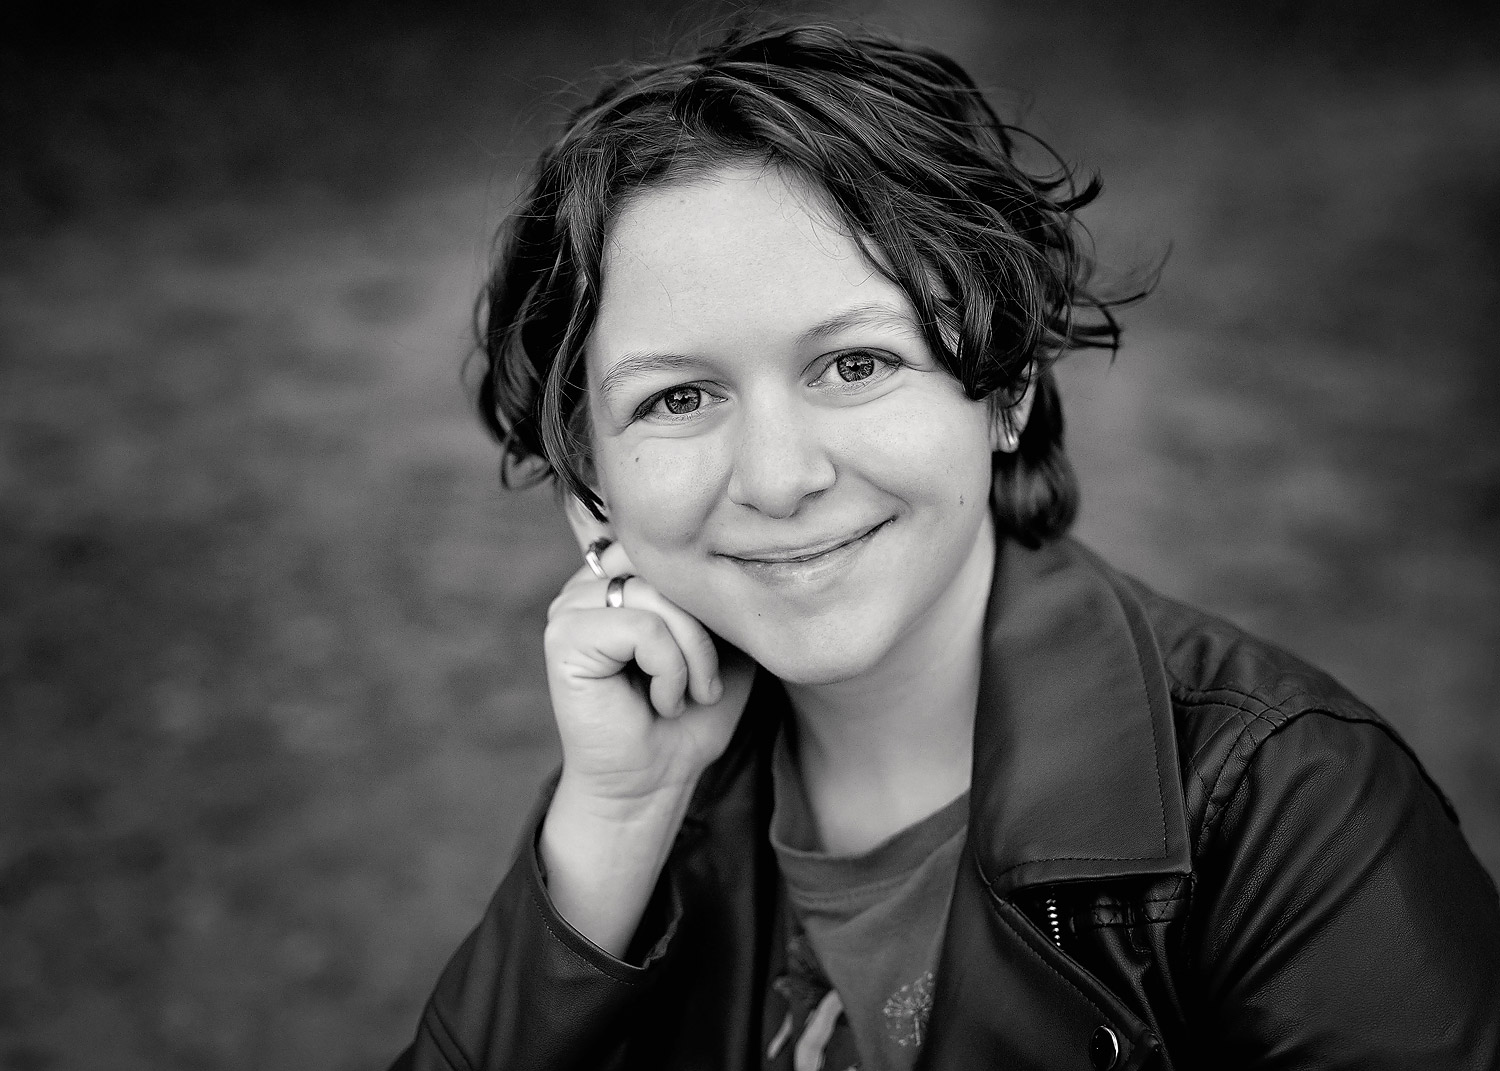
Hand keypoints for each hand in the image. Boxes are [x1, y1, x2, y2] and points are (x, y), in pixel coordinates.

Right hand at [535, 502, 755, 956]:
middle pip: (672, 567)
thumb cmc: (690, 716)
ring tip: (687, 693)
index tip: (712, 656)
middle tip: (705, 683)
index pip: (681, 547)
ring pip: (660, 597)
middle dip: (705, 628)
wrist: (654, 781)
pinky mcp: (564, 638)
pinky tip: (660, 701)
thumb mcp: (724, 640)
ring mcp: (571, 606)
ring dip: (692, 655)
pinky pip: (642, 626)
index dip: (711, 599)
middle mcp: (592, 581)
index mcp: (625, 574)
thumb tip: (744, 543)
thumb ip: (722, 590)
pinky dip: (669, 669)